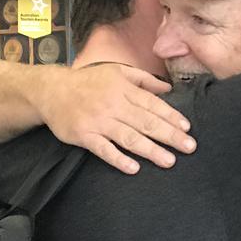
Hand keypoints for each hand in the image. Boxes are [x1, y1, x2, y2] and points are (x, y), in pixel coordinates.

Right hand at [36, 64, 195, 173]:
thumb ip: (143, 80)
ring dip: (150, 150)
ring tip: (169, 161)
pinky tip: (134, 168)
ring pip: (128, 137)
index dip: (170, 116)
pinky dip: (118, 159)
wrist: (52, 90)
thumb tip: (168, 89)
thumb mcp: (117, 72)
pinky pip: (103, 149)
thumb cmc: (88, 82)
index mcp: (123, 89)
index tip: (186, 128)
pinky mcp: (84, 135)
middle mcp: (113, 105)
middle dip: (169, 135)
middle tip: (189, 147)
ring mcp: (98, 121)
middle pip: (145, 122)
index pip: (152, 104)